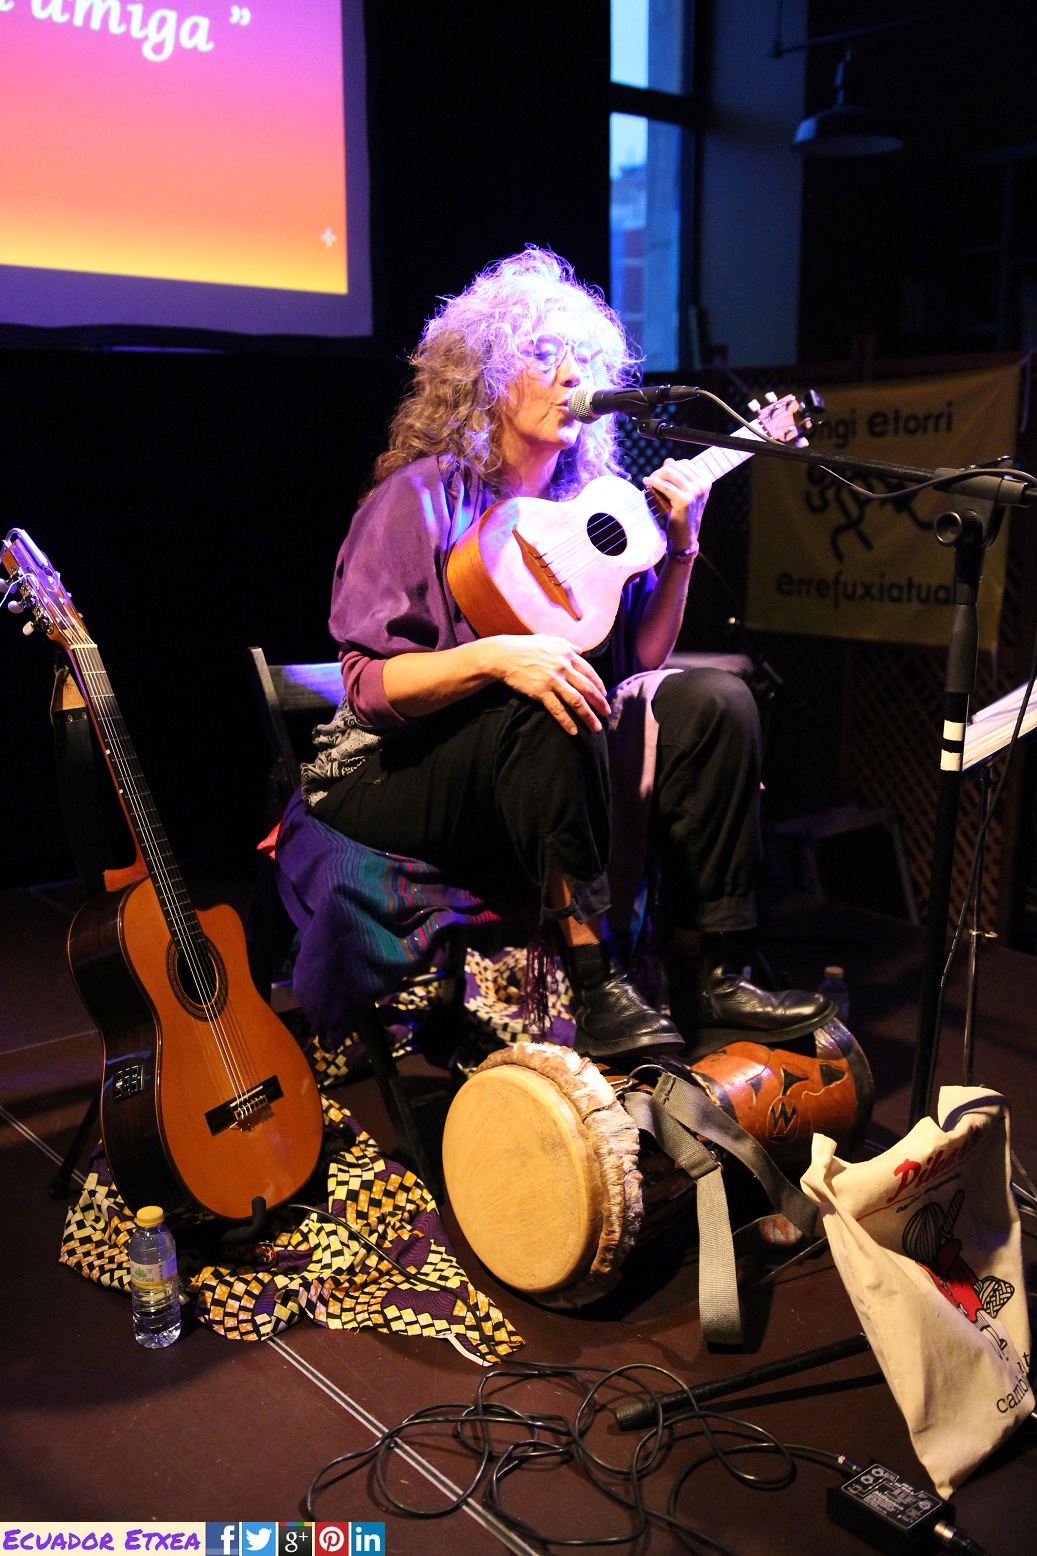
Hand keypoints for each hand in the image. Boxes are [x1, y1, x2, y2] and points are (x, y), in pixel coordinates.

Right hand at [488, 634, 610, 735]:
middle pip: (588, 688)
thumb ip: (566, 645)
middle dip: (600, 703)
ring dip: (588, 716)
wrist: (504, 655)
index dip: (599, 685)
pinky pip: (557, 709)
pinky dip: (567, 721)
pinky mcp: (541, 692)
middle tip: (607, 713)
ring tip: (596, 727)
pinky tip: (573, 731)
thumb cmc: (525, 647)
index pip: (589, 672)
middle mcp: (564, 667)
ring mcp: (553, 680)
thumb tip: (580, 650)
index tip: (604, 695)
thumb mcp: (549, 640)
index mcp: (567, 655)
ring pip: (577, 701)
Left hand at [643, 459, 711, 555]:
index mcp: (705, 481)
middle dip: (661, 470)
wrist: (685, 536)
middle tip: (652, 478)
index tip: (660, 474)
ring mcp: (695, 493)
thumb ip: (678, 477)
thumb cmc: (682, 515)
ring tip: (649, 481)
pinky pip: (665, 486)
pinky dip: (654, 482)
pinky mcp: (684, 501)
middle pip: (676, 466)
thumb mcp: (684, 493)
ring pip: (670, 473)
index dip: (670, 466)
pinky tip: (646, 482)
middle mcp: (702, 485)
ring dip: (656, 475)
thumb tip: (669, 460)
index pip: (685, 463)